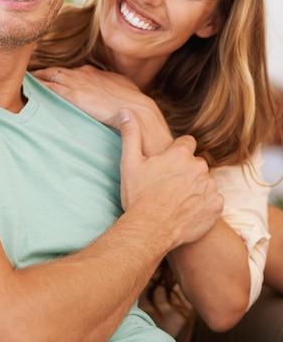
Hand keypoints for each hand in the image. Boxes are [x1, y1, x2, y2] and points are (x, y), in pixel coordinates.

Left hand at [32, 65, 172, 154]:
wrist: (136, 110)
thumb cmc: (132, 103)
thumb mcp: (121, 89)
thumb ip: (110, 88)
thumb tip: (109, 93)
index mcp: (93, 73)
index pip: (69, 72)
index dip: (57, 75)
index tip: (47, 77)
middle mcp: (83, 74)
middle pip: (55, 71)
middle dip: (41, 74)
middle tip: (27, 77)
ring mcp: (77, 83)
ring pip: (49, 77)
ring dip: (36, 79)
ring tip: (23, 82)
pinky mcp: (73, 94)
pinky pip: (50, 88)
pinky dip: (38, 87)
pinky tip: (27, 89)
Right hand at [119, 109, 223, 247]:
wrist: (149, 230)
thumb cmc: (138, 196)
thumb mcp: (130, 163)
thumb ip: (131, 134)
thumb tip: (125, 111)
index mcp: (180, 154)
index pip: (187, 142)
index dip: (177, 153)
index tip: (168, 165)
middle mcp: (199, 167)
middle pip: (196, 163)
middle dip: (186, 171)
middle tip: (169, 186)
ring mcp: (210, 187)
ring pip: (205, 181)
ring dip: (195, 187)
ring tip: (177, 201)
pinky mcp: (216, 206)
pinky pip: (213, 200)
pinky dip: (204, 205)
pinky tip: (187, 211)